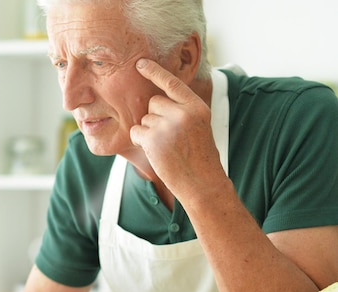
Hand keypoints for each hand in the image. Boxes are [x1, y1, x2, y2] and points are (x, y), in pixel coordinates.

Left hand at [130, 58, 224, 198]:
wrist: (202, 182)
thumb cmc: (199, 156)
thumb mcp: (199, 126)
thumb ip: (182, 110)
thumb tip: (156, 100)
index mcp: (197, 107)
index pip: (172, 83)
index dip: (155, 71)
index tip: (140, 63)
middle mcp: (183, 112)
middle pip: (154, 102)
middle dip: (155, 116)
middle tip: (170, 137)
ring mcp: (168, 125)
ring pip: (144, 118)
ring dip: (149, 131)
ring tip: (167, 147)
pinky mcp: (153, 138)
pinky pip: (136, 131)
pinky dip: (141, 141)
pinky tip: (156, 152)